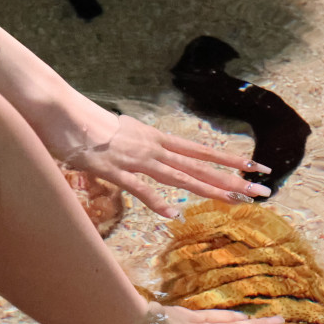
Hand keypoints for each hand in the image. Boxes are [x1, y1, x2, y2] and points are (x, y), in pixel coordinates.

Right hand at [64, 115, 273, 217]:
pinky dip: (157, 201)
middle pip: (201, 166)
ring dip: (211, 189)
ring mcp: (134, 158)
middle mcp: (152, 147)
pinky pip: (139, 188)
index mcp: (155, 139)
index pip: (201, 151)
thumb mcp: (118, 138)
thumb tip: (144, 158)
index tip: (258, 167)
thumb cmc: (83, 124)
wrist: (57, 108)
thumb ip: (134, 150)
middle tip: (266, 190)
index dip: (231, 160)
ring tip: (239, 200)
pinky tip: (174, 215)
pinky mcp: (112, 169)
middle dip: (235, 179)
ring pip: (181, 176)